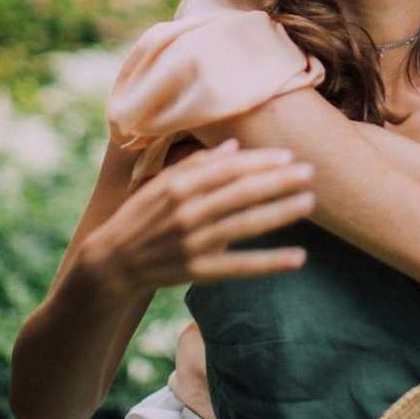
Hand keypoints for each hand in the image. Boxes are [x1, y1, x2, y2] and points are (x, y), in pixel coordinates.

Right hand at [80, 140, 313, 295]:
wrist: (109, 265)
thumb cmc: (139, 218)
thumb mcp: (160, 184)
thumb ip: (196, 165)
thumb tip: (234, 147)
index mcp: (177, 186)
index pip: (227, 170)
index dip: (260, 162)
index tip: (288, 156)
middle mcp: (186, 212)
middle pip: (241, 193)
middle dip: (278, 181)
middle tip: (311, 172)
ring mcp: (193, 243)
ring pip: (245, 225)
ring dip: (280, 213)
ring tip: (309, 202)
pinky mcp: (197, 271)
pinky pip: (240, 267)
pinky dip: (270, 262)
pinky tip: (298, 258)